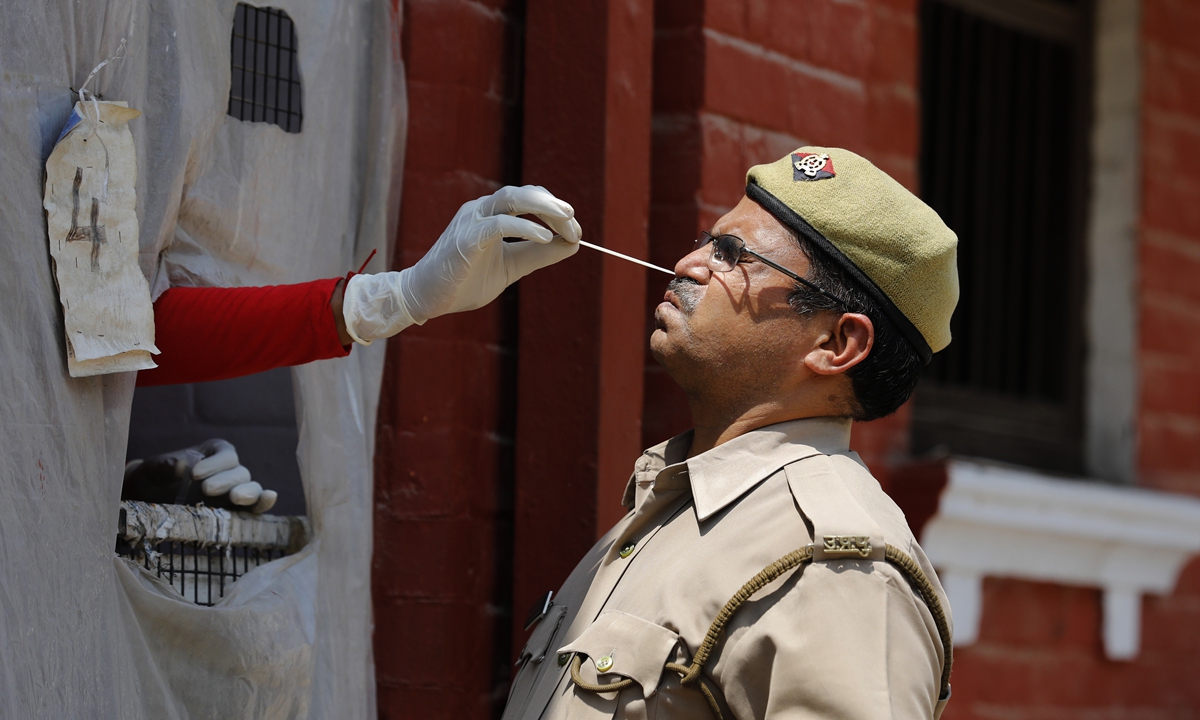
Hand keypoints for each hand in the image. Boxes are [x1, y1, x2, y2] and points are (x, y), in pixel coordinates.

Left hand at [122, 439, 277, 513]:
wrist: (154, 498)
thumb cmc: (158, 477)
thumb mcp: (156, 468)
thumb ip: (167, 466)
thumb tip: (181, 467)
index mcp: (216, 453)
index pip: (225, 456)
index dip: (214, 464)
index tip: (194, 474)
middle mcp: (231, 470)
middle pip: (240, 473)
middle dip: (226, 481)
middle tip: (207, 489)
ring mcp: (237, 490)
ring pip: (252, 489)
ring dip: (247, 493)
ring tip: (235, 498)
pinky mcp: (237, 510)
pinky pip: (255, 507)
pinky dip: (262, 504)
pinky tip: (268, 499)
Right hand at [341, 185, 581, 343]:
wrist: (426, 298)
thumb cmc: (465, 281)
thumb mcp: (511, 267)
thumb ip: (538, 254)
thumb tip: (572, 244)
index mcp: (491, 215)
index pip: (528, 199)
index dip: (554, 210)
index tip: (575, 230)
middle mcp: (481, 210)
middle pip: (523, 193)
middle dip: (553, 206)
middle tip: (575, 222)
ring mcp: (472, 221)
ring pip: (511, 199)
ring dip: (543, 208)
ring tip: (567, 220)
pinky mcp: (466, 239)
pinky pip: (499, 224)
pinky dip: (525, 228)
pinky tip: (545, 237)